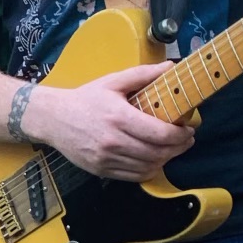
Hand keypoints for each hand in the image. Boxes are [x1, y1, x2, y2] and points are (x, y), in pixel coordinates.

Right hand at [26, 65, 195, 180]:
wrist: (52, 118)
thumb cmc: (85, 98)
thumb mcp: (112, 81)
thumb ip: (142, 74)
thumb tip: (171, 67)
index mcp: (119, 117)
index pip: (160, 134)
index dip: (181, 135)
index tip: (189, 130)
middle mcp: (113, 141)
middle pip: (157, 153)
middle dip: (178, 148)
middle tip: (186, 140)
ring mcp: (106, 158)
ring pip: (148, 167)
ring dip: (165, 160)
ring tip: (171, 150)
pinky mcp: (101, 170)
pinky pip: (133, 176)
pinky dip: (149, 170)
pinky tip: (153, 160)